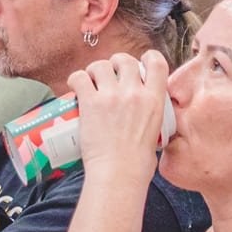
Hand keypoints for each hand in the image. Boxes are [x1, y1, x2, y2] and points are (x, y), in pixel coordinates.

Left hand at [69, 49, 173, 176]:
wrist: (119, 174)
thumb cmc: (137, 164)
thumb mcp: (156, 135)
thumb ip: (151, 122)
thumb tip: (144, 125)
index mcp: (155, 100)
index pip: (157, 63)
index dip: (147, 57)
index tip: (140, 62)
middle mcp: (134, 93)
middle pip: (125, 60)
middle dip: (116, 63)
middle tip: (110, 74)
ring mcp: (112, 96)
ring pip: (101, 65)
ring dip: (94, 70)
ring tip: (91, 80)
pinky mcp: (90, 103)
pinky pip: (80, 78)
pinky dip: (76, 79)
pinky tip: (75, 85)